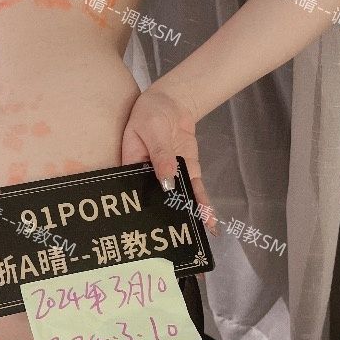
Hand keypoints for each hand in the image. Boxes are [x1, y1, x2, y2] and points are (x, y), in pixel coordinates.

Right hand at [121, 84, 217, 236]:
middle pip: (157, 199)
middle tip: (177, 238)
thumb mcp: (153, 130)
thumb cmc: (152, 112)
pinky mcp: (187, 170)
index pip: (133, 190)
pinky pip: (194, 188)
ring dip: (189, 213)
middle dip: (168, 218)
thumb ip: (161, 155)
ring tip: (199, 232)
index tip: (148, 228)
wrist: (172, 101)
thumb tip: (167, 182)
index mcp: (131, 165)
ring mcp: (169, 174)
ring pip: (178, 197)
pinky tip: (209, 217)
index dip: (139, 209)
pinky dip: (202, 201)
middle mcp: (148, 174)